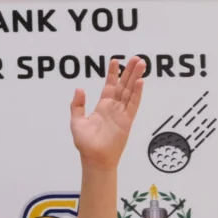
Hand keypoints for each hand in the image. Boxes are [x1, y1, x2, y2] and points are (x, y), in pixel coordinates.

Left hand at [70, 54, 144, 169]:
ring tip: (141, 64)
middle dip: (129, 71)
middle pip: (123, 85)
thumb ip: (77, 105)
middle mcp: (113, 107)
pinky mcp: (127, 120)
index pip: (109, 86)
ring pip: (130, 91)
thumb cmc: (86, 143)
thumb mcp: (76, 121)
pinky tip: (140, 82)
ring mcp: (121, 113)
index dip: (112, 74)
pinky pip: (133, 104)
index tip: (115, 61)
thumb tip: (79, 89)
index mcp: (102, 106)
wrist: (95, 158)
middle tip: (136, 58)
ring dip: (135, 78)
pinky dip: (136, 93)